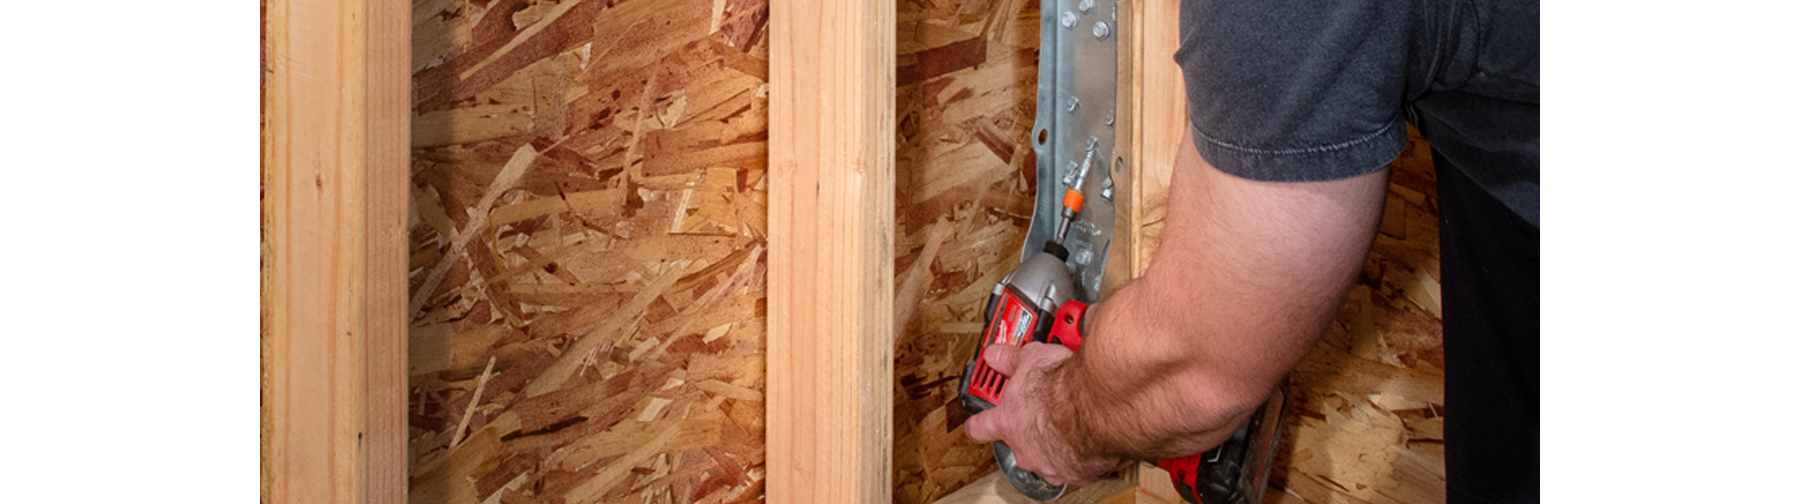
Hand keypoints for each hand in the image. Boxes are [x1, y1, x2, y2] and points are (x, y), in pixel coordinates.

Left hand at [964, 342, 1122, 485]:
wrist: (1100, 404)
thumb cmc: (1064, 385)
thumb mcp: (1031, 359)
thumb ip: (1010, 360)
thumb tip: (996, 355)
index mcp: (1008, 423)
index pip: (980, 428)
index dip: (980, 423)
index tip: (981, 420)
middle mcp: (1026, 450)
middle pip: (1018, 444)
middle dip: (1029, 429)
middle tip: (1043, 409)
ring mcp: (1052, 464)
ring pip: (1049, 456)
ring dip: (1057, 442)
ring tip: (1072, 419)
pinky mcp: (1080, 473)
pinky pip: (1079, 465)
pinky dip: (1085, 453)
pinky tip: (1092, 432)